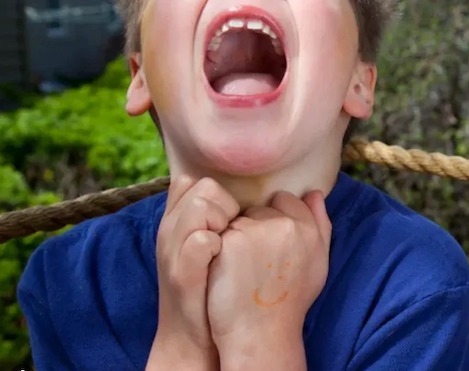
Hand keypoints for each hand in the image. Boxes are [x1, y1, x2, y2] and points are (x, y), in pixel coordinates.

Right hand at [147, 176, 238, 368]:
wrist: (192, 338)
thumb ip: (211, 220)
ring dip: (223, 222)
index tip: (228, 220)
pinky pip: (200, 239)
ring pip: (201, 207)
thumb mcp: (204, 249)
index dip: (217, 196)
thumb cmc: (209, 288)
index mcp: (175, 222)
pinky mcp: (182, 274)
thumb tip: (233, 198)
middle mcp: (169, 231)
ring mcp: (173, 251)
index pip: (193, 182)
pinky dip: (216, 244)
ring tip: (230, 246)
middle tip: (233, 234)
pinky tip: (225, 258)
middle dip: (226, 206)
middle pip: (203, 188)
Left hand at [207, 191, 331, 368]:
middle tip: (257, 261)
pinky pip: (219, 231)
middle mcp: (285, 225)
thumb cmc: (290, 302)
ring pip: (238, 219)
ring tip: (242, 268)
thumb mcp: (318, 263)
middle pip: (260, 209)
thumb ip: (320, 224)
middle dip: (255, 227)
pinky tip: (226, 270)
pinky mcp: (230, 241)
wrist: (261, 334)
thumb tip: (314, 192)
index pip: (285, 200)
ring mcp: (256, 231)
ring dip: (235, 236)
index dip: (275, 222)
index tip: (271, 247)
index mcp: (309, 228)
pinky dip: (219, 247)